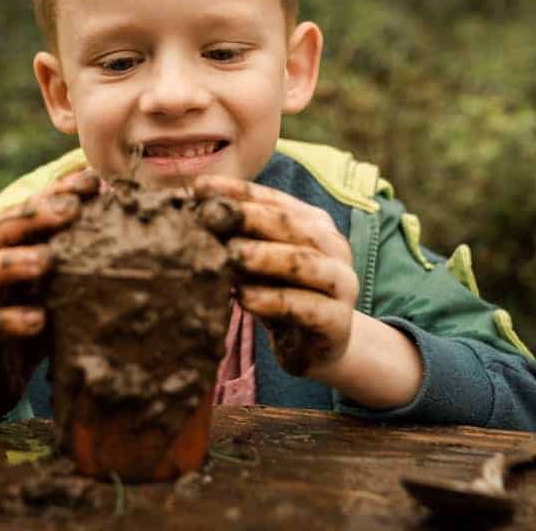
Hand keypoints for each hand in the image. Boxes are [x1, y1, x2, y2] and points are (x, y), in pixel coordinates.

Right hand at [0, 169, 100, 415]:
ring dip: (14, 262)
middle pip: (0, 230)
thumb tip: (123, 212)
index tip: (92, 182)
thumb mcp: (57, 284)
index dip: (56, 190)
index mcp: (8, 248)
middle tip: (70, 210)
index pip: (27, 208)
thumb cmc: (32, 319)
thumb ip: (78, 252)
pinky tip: (38, 319)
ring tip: (47, 260)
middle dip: (34, 215)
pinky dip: (9, 320)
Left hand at [194, 175, 357, 378]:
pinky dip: (274, 301)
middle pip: (291, 225)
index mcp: (314, 224)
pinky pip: (306, 308)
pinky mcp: (338, 322)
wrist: (315, 348)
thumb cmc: (281, 295)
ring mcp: (342, 284)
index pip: (274, 200)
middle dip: (248, 218)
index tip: (199, 188)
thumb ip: (236, 239)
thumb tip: (193, 213)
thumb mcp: (257, 264)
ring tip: (231, 254)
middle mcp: (333, 247)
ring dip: (265, 256)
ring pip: (304, 263)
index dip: (237, 192)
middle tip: (210, 216)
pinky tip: (244, 298)